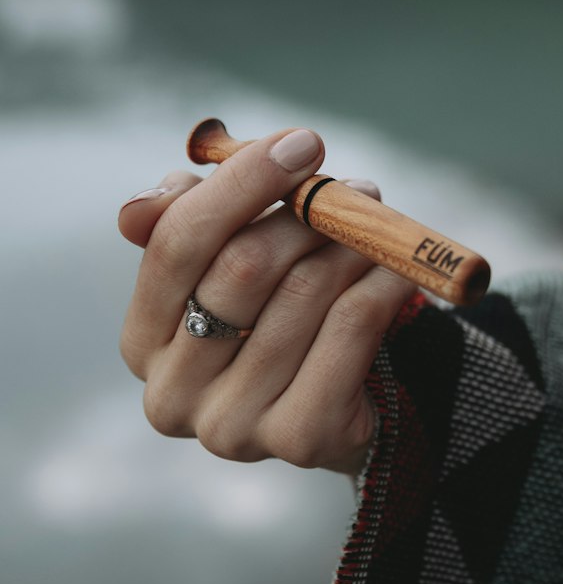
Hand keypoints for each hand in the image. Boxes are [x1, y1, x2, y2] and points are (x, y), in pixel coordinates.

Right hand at [118, 127, 415, 475]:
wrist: (350, 402)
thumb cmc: (283, 314)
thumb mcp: (235, 262)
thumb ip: (198, 218)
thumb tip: (172, 182)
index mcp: (143, 339)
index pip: (176, 243)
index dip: (241, 183)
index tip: (303, 143)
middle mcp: (172, 393)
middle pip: (242, 267)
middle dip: (309, 212)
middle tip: (357, 190)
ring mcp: (232, 426)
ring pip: (306, 292)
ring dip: (354, 244)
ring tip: (381, 230)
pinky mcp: (299, 439)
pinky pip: (351, 327)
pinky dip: (382, 284)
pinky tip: (397, 269)